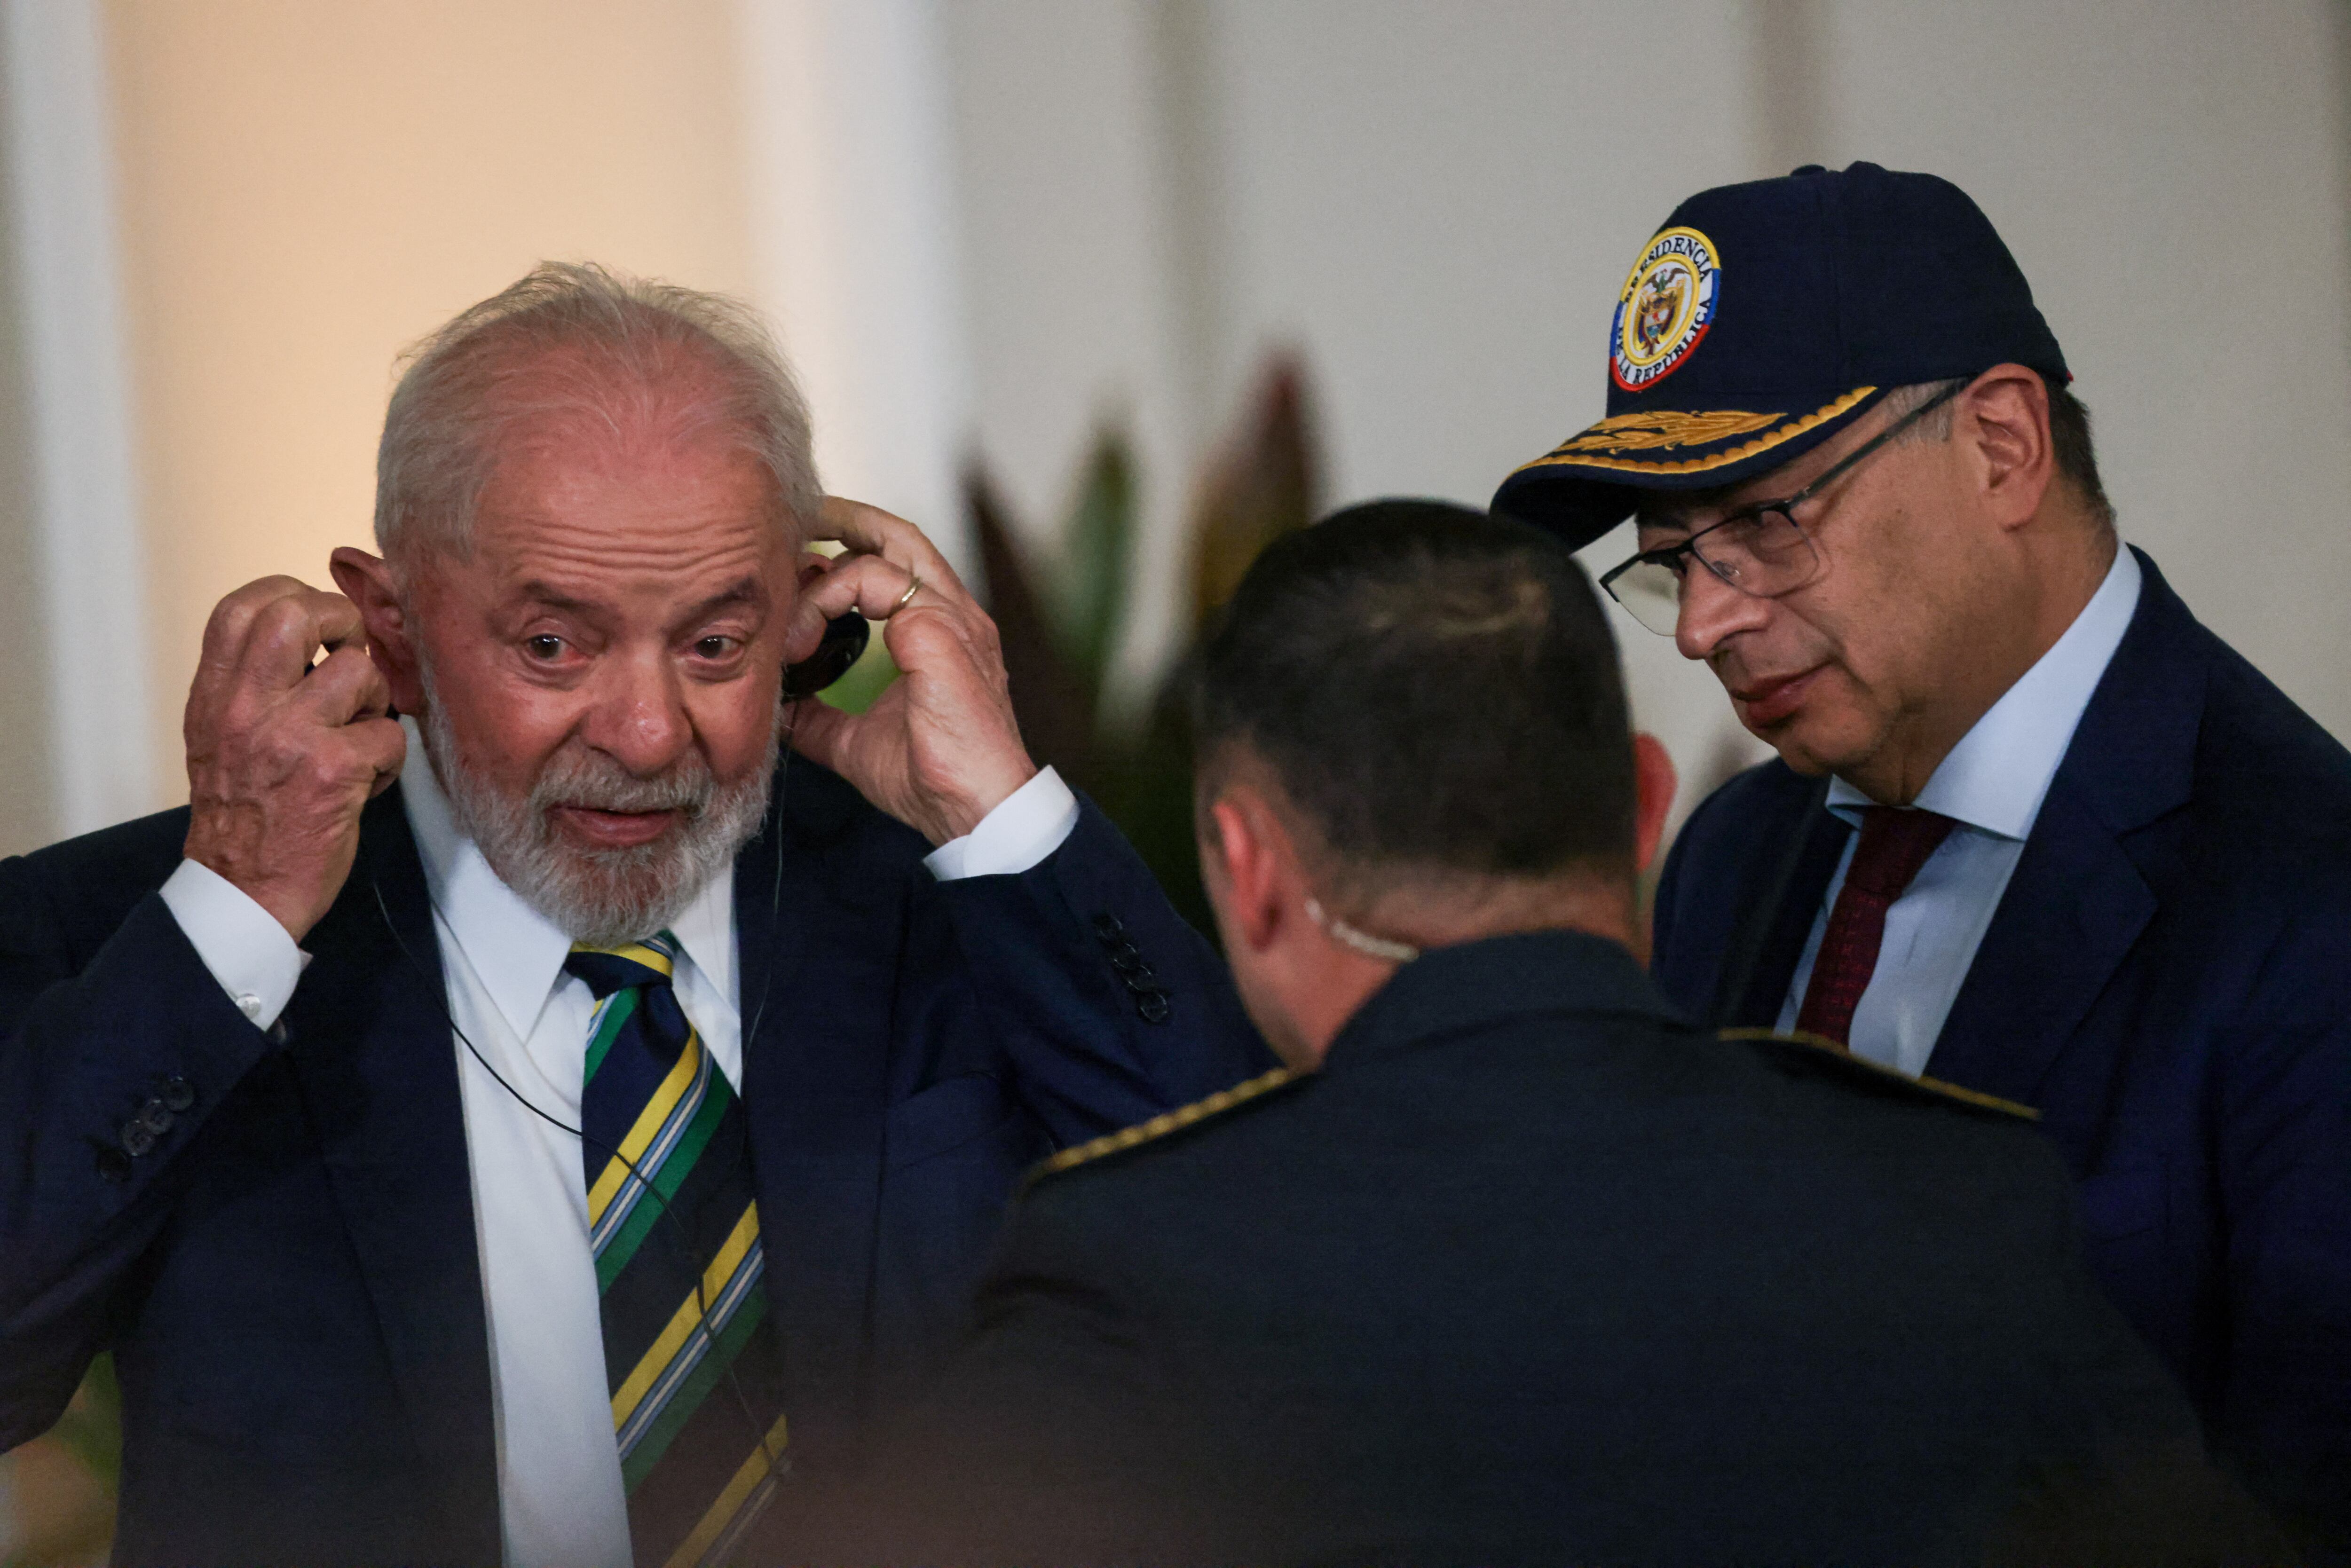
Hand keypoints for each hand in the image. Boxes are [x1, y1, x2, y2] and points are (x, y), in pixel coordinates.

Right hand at [181, 577, 406, 942]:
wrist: (242, 888)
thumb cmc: (243, 813)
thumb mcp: (221, 736)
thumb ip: (253, 683)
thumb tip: (310, 635)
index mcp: (215, 696)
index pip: (241, 607)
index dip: (289, 593)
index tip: (317, 620)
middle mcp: (245, 708)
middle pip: (297, 614)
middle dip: (344, 623)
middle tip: (354, 653)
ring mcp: (289, 737)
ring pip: (360, 672)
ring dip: (376, 701)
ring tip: (360, 733)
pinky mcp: (333, 772)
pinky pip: (388, 734)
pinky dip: (389, 758)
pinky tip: (367, 781)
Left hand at [789, 499, 1036, 844]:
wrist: (973, 812)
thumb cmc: (931, 780)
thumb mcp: (855, 743)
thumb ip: (819, 718)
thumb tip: (778, 707)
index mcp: (942, 634)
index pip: (900, 564)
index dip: (850, 550)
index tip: (801, 567)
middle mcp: (954, 615)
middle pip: (901, 535)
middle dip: (844, 518)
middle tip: (797, 522)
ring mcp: (952, 620)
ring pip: (881, 555)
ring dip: (820, 581)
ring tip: (788, 627)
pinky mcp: (939, 633)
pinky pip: (874, 584)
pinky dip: (825, 603)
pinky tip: (801, 644)